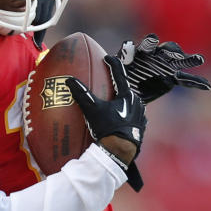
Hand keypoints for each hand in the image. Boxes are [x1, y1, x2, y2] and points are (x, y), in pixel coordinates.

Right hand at [65, 55, 146, 190]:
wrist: (121, 152)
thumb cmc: (108, 129)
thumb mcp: (93, 110)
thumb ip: (82, 94)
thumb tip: (69, 80)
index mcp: (127, 95)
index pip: (119, 73)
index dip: (112, 64)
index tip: (107, 58)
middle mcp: (137, 103)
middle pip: (126, 88)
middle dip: (118, 84)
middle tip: (110, 81)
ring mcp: (141, 115)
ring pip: (131, 102)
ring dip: (123, 99)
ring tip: (115, 101)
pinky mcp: (141, 127)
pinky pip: (134, 115)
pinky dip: (126, 113)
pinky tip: (121, 118)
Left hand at [118, 33, 210, 103]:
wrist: (125, 92)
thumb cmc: (119, 77)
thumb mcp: (118, 70)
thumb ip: (120, 61)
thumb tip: (113, 53)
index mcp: (143, 51)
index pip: (148, 44)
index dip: (150, 43)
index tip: (151, 41)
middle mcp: (156, 56)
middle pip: (167, 49)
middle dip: (172, 50)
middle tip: (176, 52)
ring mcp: (166, 67)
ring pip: (180, 61)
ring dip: (189, 59)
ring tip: (199, 59)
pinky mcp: (172, 79)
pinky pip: (186, 80)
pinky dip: (196, 82)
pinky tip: (207, 86)